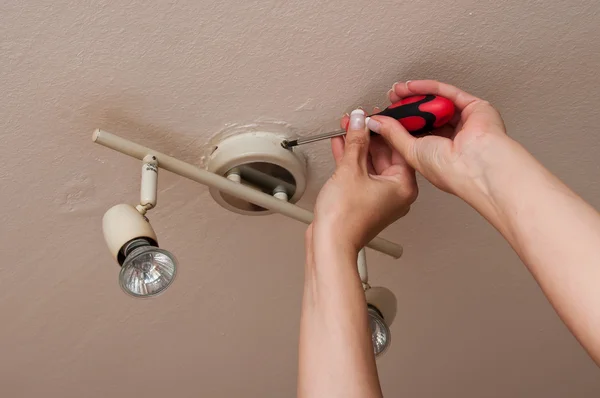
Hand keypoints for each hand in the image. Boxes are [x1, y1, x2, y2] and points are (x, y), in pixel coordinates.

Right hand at [312, 108, 417, 250]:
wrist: (330, 243)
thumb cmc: (346, 218)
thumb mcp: (350, 169)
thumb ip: (356, 141)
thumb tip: (359, 121)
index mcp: (404, 185)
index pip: (399, 146)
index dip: (384, 126)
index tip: (372, 114)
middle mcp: (397, 192)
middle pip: (385, 154)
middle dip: (367, 135)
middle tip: (356, 119)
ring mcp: (381, 198)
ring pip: (371, 163)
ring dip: (357, 146)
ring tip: (345, 128)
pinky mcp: (365, 201)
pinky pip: (361, 174)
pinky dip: (351, 160)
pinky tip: (340, 144)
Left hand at [367, 80, 506, 196]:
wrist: (474, 165)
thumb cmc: (448, 170)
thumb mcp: (411, 151)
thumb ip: (393, 134)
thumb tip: (376, 122)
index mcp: (437, 153)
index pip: (415, 133)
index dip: (398, 122)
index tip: (382, 114)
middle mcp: (452, 138)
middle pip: (425, 116)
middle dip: (406, 106)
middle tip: (389, 98)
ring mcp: (464, 122)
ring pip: (436, 103)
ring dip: (415, 95)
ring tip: (396, 90)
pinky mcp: (475, 107)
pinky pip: (448, 93)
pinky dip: (429, 88)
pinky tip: (411, 86)